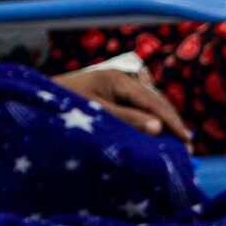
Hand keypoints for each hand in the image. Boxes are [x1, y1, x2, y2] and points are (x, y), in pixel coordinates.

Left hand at [56, 64, 191, 142]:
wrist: (38, 96)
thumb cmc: (62, 103)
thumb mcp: (95, 112)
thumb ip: (126, 119)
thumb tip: (159, 127)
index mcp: (118, 79)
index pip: (153, 102)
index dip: (172, 121)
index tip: (186, 141)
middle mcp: (122, 78)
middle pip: (155, 100)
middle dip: (172, 122)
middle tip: (187, 147)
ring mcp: (118, 84)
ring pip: (149, 103)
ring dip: (164, 120)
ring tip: (178, 141)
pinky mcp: (113, 93)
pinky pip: (139, 105)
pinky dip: (150, 118)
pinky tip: (159, 131)